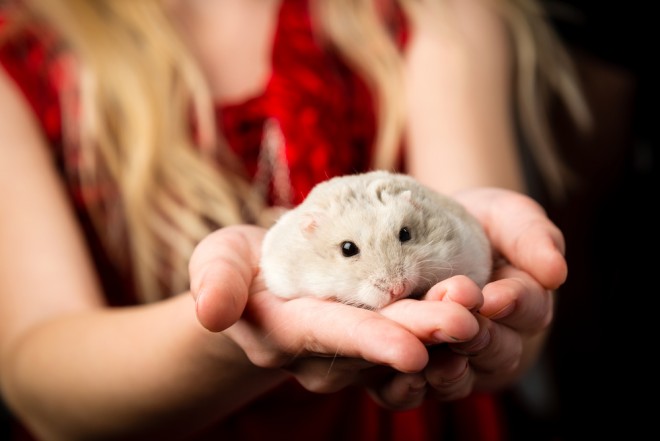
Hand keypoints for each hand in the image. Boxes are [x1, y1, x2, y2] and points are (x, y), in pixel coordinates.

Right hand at [188, 225, 482, 395]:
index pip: (331, 338)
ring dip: (446, 328)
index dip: (369, 343)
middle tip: (470, 320)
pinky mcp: (383, 333)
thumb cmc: (242, 266)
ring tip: (484, 305)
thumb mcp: (219, 259)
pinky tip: (482, 306)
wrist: (268, 281)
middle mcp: (329, 352)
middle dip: (426, 334)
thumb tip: (210, 312)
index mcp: (289, 332)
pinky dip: (447, 321)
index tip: (411, 351)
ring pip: (410, 340)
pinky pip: (420, 333)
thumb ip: (215, 280)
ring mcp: (360, 347)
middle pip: (382, 343)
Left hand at [359, 187, 563, 406]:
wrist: (419, 236)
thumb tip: (556, 271)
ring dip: (447, 370)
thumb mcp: (505, 216)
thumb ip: (531, 237)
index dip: (513, 304)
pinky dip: (407, 390)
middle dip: (477, 337)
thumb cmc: (472, 224)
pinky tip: (399, 377)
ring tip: (431, 355)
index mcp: (523, 304)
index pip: (529, 309)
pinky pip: (416, 394)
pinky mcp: (419, 378)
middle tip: (458, 324)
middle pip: (498, 351)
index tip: (494, 297)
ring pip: (460, 378)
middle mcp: (497, 342)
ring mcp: (460, 365)